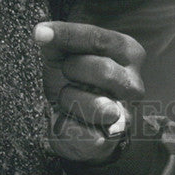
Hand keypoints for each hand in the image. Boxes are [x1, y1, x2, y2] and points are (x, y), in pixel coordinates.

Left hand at [34, 21, 144, 163]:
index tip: (40, 33)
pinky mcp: (108, 142)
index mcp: (127, 52)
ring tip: (68, 96)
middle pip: (102, 70)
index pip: (98, 38)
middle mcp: (134, 84)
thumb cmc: (73, 73)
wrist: (75, 115)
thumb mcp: (64, 49)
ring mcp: (125, 114)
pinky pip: (85, 135)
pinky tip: (65, 117)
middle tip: (67, 72)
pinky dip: (66, 125)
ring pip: (97, 106)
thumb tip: (41, 32)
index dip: (67, 35)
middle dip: (73, 69)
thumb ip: (57, 37)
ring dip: (69, 98)